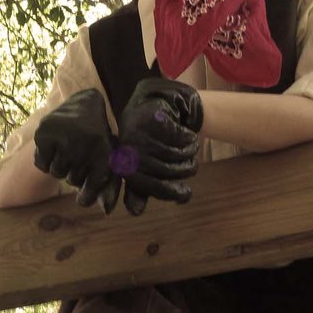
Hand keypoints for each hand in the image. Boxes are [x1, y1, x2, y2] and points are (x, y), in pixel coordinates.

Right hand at [33, 89, 120, 212]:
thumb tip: (106, 211)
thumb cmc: (100, 141)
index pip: (91, 191)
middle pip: (72, 181)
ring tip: (69, 148)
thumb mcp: (110, 162)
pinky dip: (46, 158)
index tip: (85, 193)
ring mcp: (63, 136)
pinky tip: (56, 145)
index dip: (87, 195)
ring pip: (56, 173)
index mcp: (105, 152)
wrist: (85, 105)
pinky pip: (41, 164)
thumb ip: (109, 189)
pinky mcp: (44, 133)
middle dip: (75, 172)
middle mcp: (85, 143)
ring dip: (61, 165)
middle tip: (80, 154)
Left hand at [115, 78, 202, 215]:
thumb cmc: (159, 136)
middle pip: (158, 168)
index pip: (139, 182)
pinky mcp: (151, 110)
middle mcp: (124, 141)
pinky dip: (187, 138)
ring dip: (187, 153)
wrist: (168, 100)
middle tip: (191, 165)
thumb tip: (135, 212)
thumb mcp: (151, 161)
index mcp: (121, 156)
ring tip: (191, 147)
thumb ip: (144, 184)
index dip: (163, 190)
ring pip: (168, 152)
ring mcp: (135, 124)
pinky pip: (175, 135)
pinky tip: (188, 134)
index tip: (184, 194)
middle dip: (181, 170)